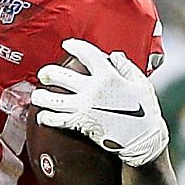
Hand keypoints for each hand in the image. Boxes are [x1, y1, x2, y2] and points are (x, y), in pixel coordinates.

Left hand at [31, 39, 166, 166]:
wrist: (144, 139)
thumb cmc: (145, 111)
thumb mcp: (141, 83)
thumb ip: (126, 67)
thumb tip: (114, 56)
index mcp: (108, 75)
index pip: (87, 54)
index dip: (74, 46)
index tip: (67, 45)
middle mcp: (92, 88)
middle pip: (61, 75)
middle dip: (48, 73)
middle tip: (44, 74)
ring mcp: (84, 106)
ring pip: (53, 98)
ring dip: (41, 96)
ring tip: (38, 95)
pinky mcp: (81, 123)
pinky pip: (57, 119)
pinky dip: (47, 118)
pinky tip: (43, 116)